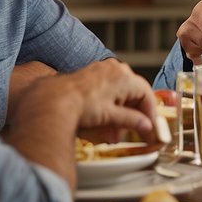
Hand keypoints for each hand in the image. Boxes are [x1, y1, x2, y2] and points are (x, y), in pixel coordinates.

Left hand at [14, 59, 157, 141]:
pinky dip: (109, 106)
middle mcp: (116, 69)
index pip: (146, 95)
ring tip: (113, 132)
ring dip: (120, 113)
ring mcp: (103, 70)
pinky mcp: (91, 74)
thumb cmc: (81, 105)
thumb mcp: (110, 116)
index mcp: (125, 77)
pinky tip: (104, 121)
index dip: (149, 114)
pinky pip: (108, 90)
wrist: (52, 99)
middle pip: (133, 94)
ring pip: (120, 93)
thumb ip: (132, 120)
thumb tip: (146, 126)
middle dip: (132, 116)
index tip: (149, 128)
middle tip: (131, 132)